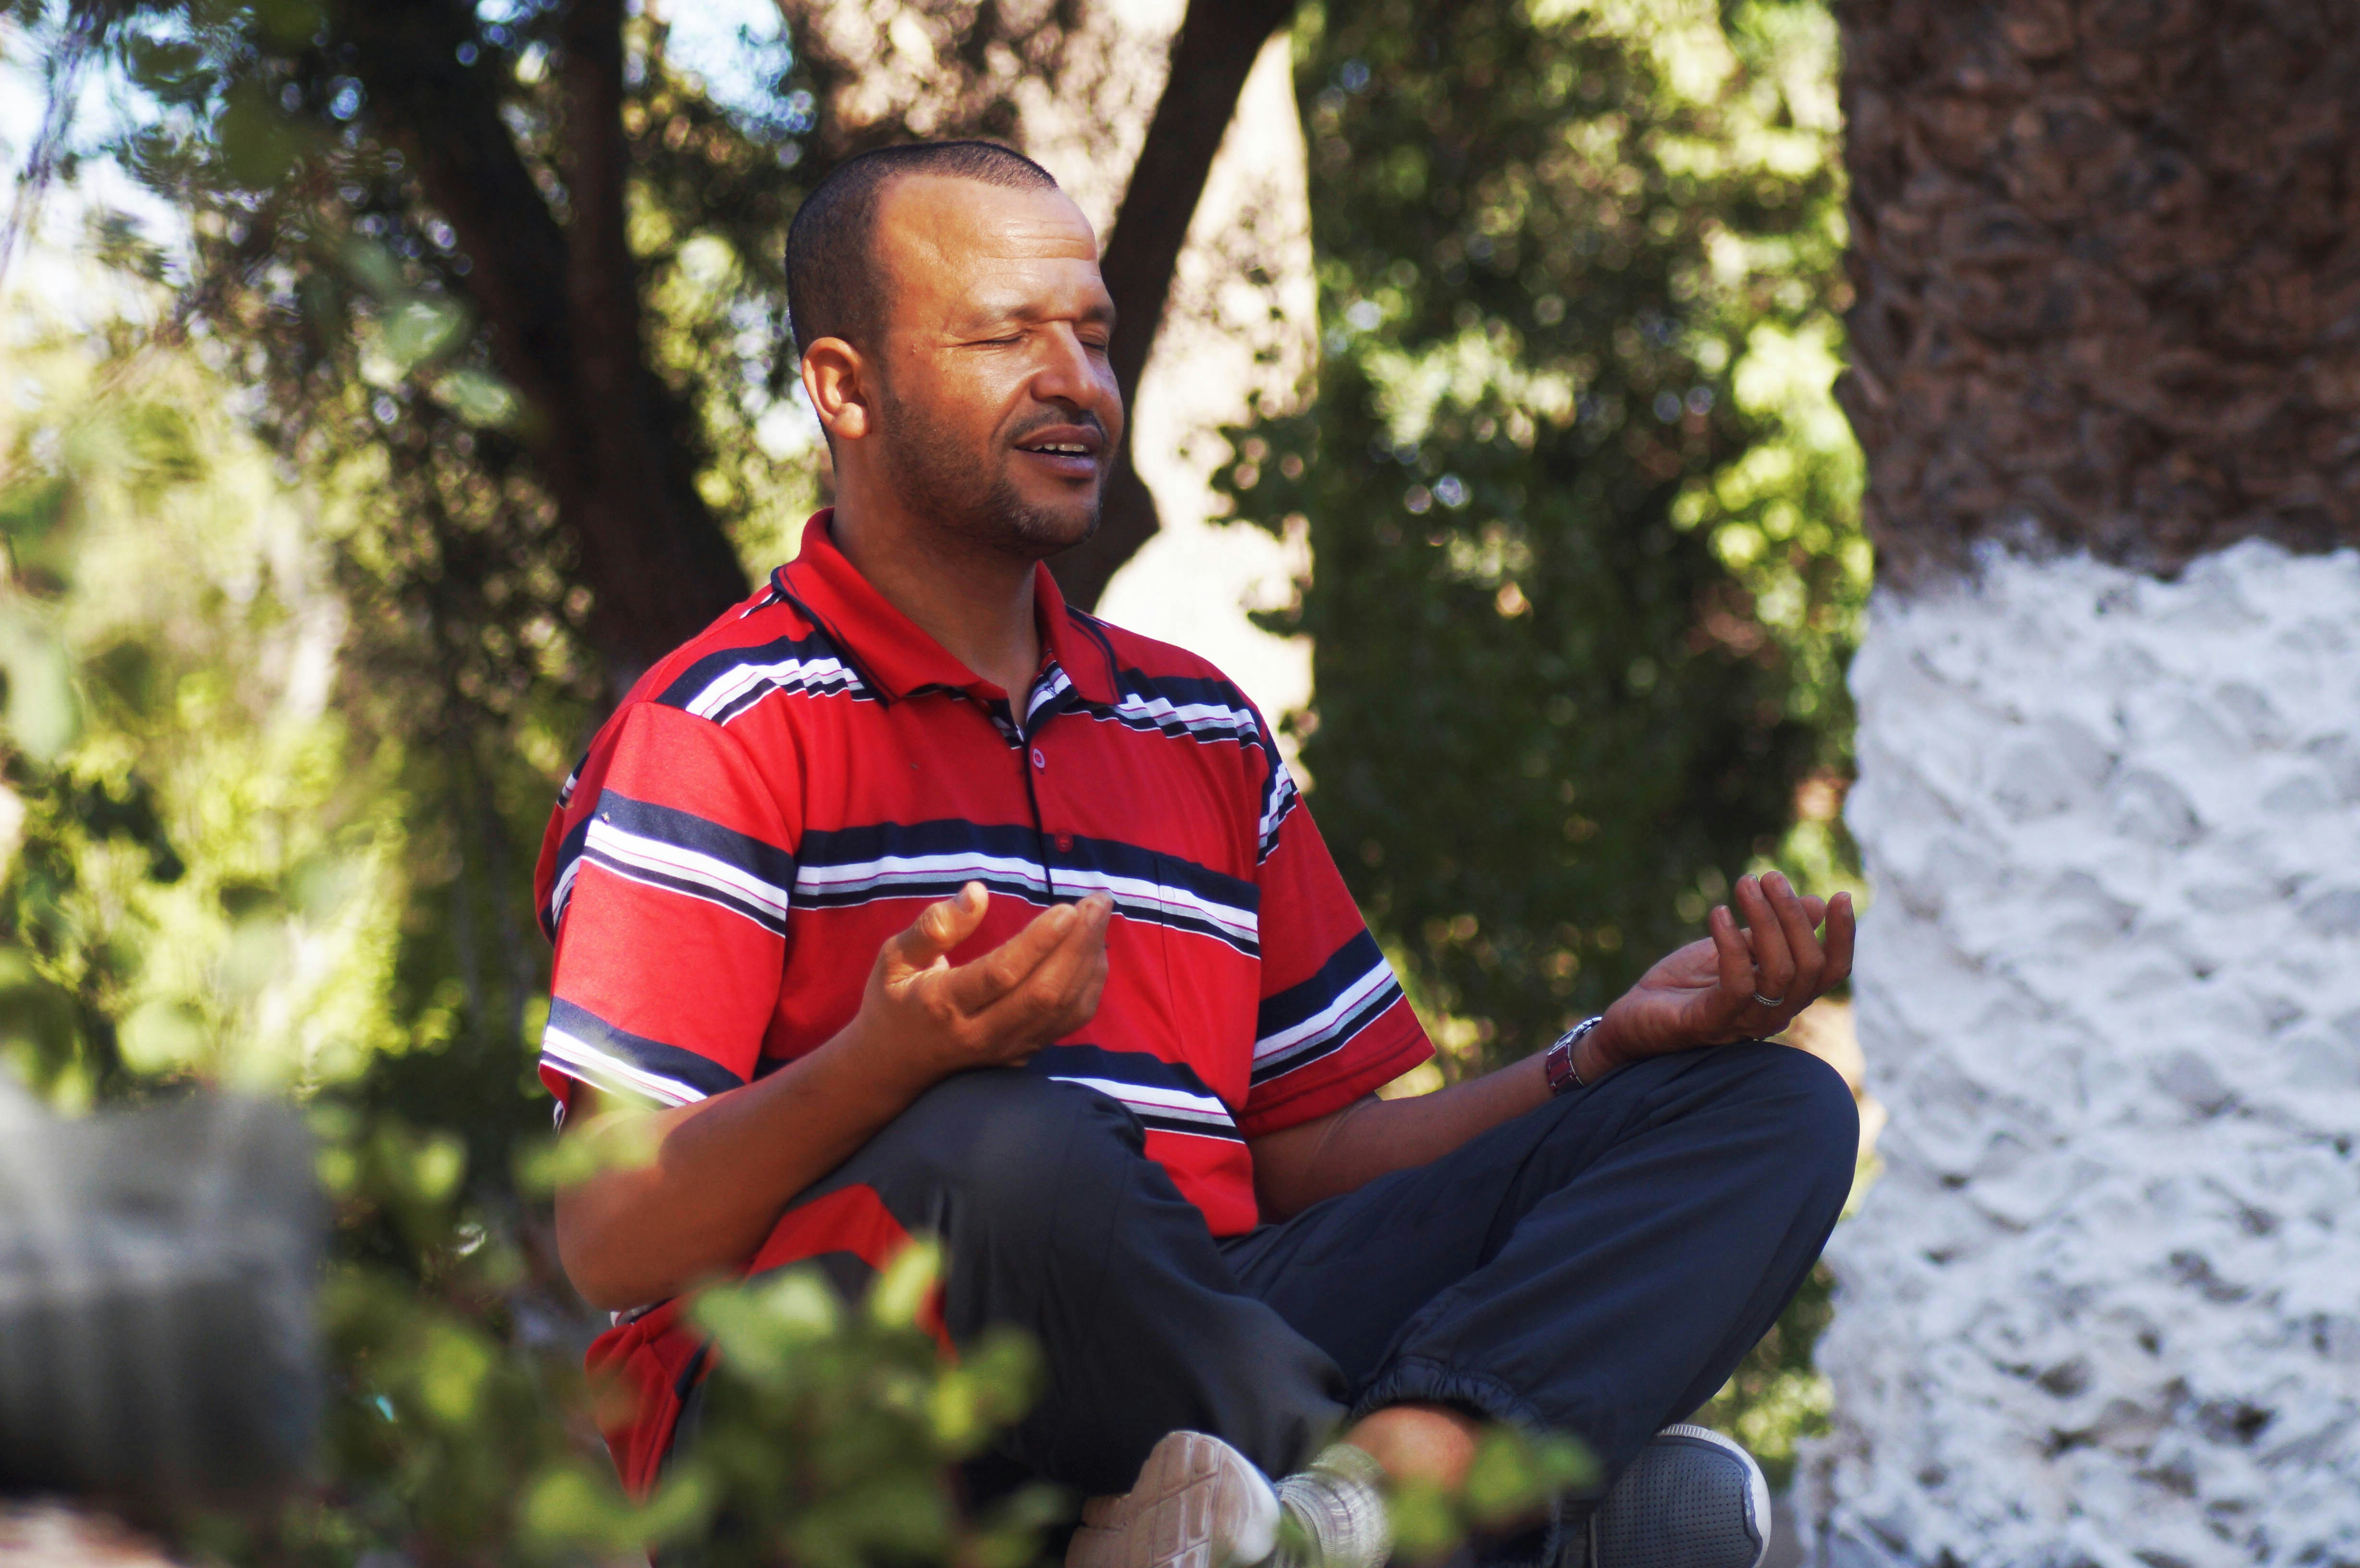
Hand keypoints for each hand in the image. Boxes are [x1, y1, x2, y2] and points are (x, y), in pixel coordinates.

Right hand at [851, 881, 1112, 1090]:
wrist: (892, 1068)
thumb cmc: (894, 1002)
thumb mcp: (894, 959)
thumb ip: (933, 927)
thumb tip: (977, 892)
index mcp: (944, 1004)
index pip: (1001, 974)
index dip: (1039, 943)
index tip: (1067, 908)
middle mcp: (980, 1032)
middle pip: (1043, 993)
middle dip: (1078, 945)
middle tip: (1098, 901)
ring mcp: (1007, 1049)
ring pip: (1062, 1010)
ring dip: (1089, 962)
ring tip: (1100, 917)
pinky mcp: (1023, 1054)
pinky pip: (1067, 1023)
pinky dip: (1089, 986)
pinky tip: (1094, 952)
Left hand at [1583, 873, 1854, 1078]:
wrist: (1632, 1018)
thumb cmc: (1684, 984)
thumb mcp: (1733, 948)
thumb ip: (1770, 931)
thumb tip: (1815, 901)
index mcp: (1784, 995)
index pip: (1830, 972)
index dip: (1843, 937)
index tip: (1842, 895)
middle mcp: (1773, 1014)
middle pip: (1808, 966)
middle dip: (1793, 915)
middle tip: (1768, 877)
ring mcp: (1743, 1022)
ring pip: (1780, 972)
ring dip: (1767, 920)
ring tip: (1745, 884)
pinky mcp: (1709, 1024)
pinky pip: (1737, 984)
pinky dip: (1732, 944)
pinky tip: (1719, 914)